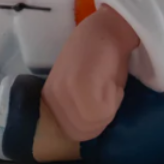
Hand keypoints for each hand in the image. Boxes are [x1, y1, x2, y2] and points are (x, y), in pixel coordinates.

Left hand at [43, 5, 139, 141]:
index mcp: (50, 98)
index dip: (92, 122)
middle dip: (100, 117)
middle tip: (106, 92)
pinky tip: (112, 81)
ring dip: (108, 109)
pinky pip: (104, 113)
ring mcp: (66, 93)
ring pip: (93, 125)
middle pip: (82, 132)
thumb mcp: (78, 86)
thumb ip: (76, 107)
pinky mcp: (83, 88)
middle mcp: (54, 98)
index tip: (99, 99)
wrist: (107, 29)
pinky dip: (114, 101)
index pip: (71, 133)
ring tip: (109, 84)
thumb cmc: (97, 54)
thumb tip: (86, 124)